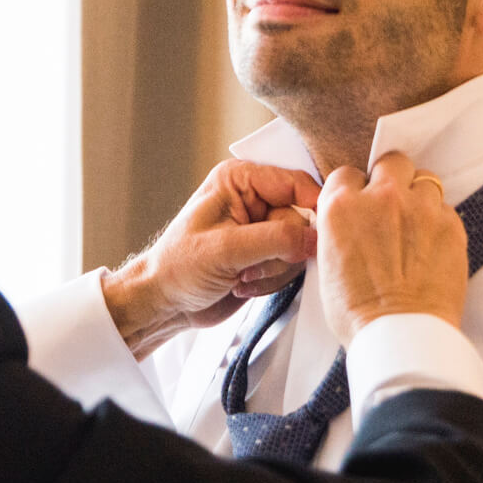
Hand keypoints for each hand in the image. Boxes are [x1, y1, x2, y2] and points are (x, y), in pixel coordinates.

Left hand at [102, 161, 320, 358]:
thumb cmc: (178, 267)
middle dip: (280, 251)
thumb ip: (275, 240)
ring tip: (240, 276)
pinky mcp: (267, 254)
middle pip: (302, 219)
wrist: (165, 302)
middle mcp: (254, 199)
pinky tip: (242, 284)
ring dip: (274, 269)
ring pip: (300, 246)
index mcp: (240, 180)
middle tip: (249, 266)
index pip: (296, 184)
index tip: (317, 237)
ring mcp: (262, 228)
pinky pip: (291, 266)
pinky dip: (271, 280)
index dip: (312, 209)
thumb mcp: (226, 249)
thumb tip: (315, 238)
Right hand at [315, 152, 466, 347]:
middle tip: (391, 205)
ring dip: (418, 198)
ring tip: (416, 225)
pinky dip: (438, 222)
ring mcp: (420, 208)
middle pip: (392, 162)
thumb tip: (348, 222)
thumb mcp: (326, 265)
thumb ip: (338, 230)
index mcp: (341, 207)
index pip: (346, 174)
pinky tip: (431, 246)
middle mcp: (381, 198)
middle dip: (391, 179)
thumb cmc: (358, 313)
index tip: (360, 204)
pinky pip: (445, 208)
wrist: (401, 335)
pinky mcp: (451, 224)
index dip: (354, 190)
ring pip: (424, 181)